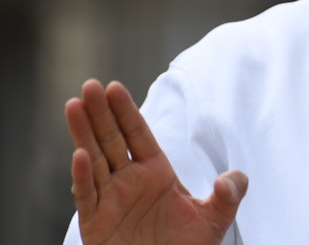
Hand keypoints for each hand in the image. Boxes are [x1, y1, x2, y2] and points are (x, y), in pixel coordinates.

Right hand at [65, 79, 248, 243]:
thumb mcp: (213, 221)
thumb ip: (228, 196)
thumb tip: (234, 178)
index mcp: (155, 172)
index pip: (138, 134)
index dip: (126, 111)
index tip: (114, 87)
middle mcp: (129, 181)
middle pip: (112, 140)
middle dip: (100, 113)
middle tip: (90, 85)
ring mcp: (110, 200)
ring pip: (93, 160)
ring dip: (83, 134)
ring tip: (74, 105)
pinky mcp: (95, 223)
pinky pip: (87, 195)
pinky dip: (82, 176)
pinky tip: (79, 154)